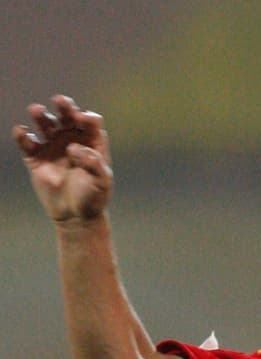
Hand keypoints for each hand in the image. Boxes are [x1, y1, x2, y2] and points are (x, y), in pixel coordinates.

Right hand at [13, 95, 111, 221]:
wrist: (76, 216)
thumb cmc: (93, 198)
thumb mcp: (101, 181)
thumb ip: (93, 163)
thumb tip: (73, 148)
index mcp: (91, 142)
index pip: (90, 122)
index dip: (87, 118)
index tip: (83, 120)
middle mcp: (71, 138)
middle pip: (67, 116)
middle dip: (64, 106)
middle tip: (60, 101)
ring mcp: (52, 146)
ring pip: (45, 124)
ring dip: (40, 115)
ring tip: (36, 110)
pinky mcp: (36, 156)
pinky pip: (27, 142)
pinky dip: (22, 136)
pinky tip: (21, 132)